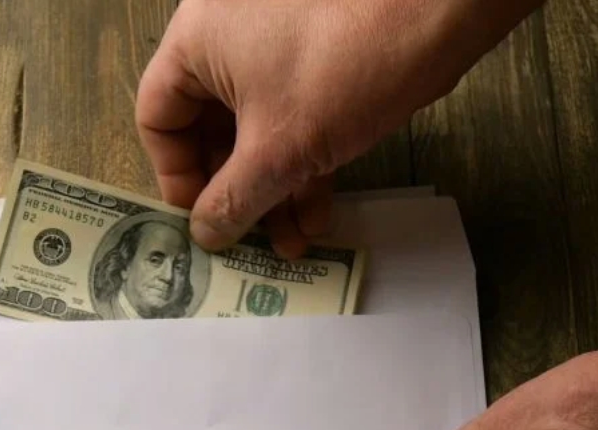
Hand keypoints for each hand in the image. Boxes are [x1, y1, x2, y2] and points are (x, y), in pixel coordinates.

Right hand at [136, 0, 542, 257]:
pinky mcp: (318, 56)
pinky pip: (292, 114)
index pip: (158, 117)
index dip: (175, 176)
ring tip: (292, 239)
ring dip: (272, 187)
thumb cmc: (342, 68)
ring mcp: (275, 43)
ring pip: (256, 128)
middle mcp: (227, 36)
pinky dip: (300, 161)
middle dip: (235, 191)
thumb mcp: (280, 148)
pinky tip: (318, 209)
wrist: (440, 10)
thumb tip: (206, 235)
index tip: (201, 220)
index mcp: (196, 41)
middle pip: (209, 128)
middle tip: (249, 239)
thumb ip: (233, 199)